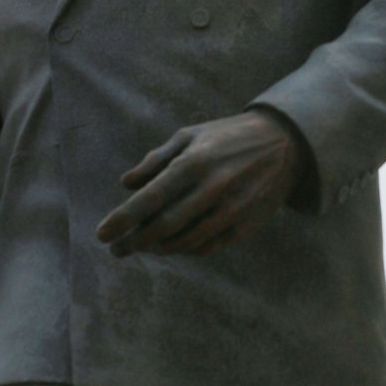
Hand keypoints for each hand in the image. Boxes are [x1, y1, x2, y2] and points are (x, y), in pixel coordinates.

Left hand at [96, 110, 304, 258]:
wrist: (284, 145)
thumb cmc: (227, 137)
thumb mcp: (190, 136)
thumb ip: (156, 160)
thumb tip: (126, 184)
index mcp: (194, 162)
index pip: (150, 199)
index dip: (123, 219)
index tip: (102, 235)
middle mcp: (212, 189)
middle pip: (164, 227)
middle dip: (135, 242)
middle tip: (116, 250)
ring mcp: (231, 211)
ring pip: (185, 241)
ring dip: (158, 248)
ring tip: (142, 247)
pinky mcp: (245, 227)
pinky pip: (207, 247)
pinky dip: (185, 249)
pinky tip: (172, 245)